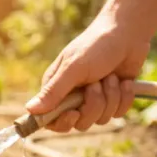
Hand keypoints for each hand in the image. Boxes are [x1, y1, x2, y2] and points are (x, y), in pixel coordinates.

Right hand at [26, 16, 150, 132]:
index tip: (74, 113)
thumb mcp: (73, 68)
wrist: (128, 33)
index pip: (50, 120)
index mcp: (56, 90)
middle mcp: (72, 97)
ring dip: (111, 97)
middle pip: (79, 123)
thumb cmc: (95, 46)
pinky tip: (124, 81)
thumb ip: (53, 91)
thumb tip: (29, 110)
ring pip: (100, 119)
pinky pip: (118, 113)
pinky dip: (124, 97)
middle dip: (92, 105)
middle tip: (96, 84)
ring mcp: (93, 100)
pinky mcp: (113, 99)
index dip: (62, 122)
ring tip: (111, 76)